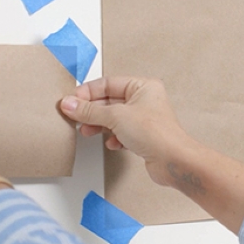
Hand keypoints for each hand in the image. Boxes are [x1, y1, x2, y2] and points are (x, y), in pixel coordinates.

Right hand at [60, 78, 199, 188]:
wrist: (173, 160)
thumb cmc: (156, 133)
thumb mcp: (115, 116)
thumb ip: (89, 111)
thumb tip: (70, 104)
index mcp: (143, 86)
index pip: (108, 83)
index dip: (87, 92)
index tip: (71, 101)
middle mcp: (145, 100)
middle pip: (109, 101)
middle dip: (91, 110)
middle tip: (74, 116)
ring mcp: (144, 119)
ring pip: (114, 118)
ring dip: (99, 125)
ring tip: (87, 130)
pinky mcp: (144, 136)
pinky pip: (122, 132)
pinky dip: (113, 137)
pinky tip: (111, 143)